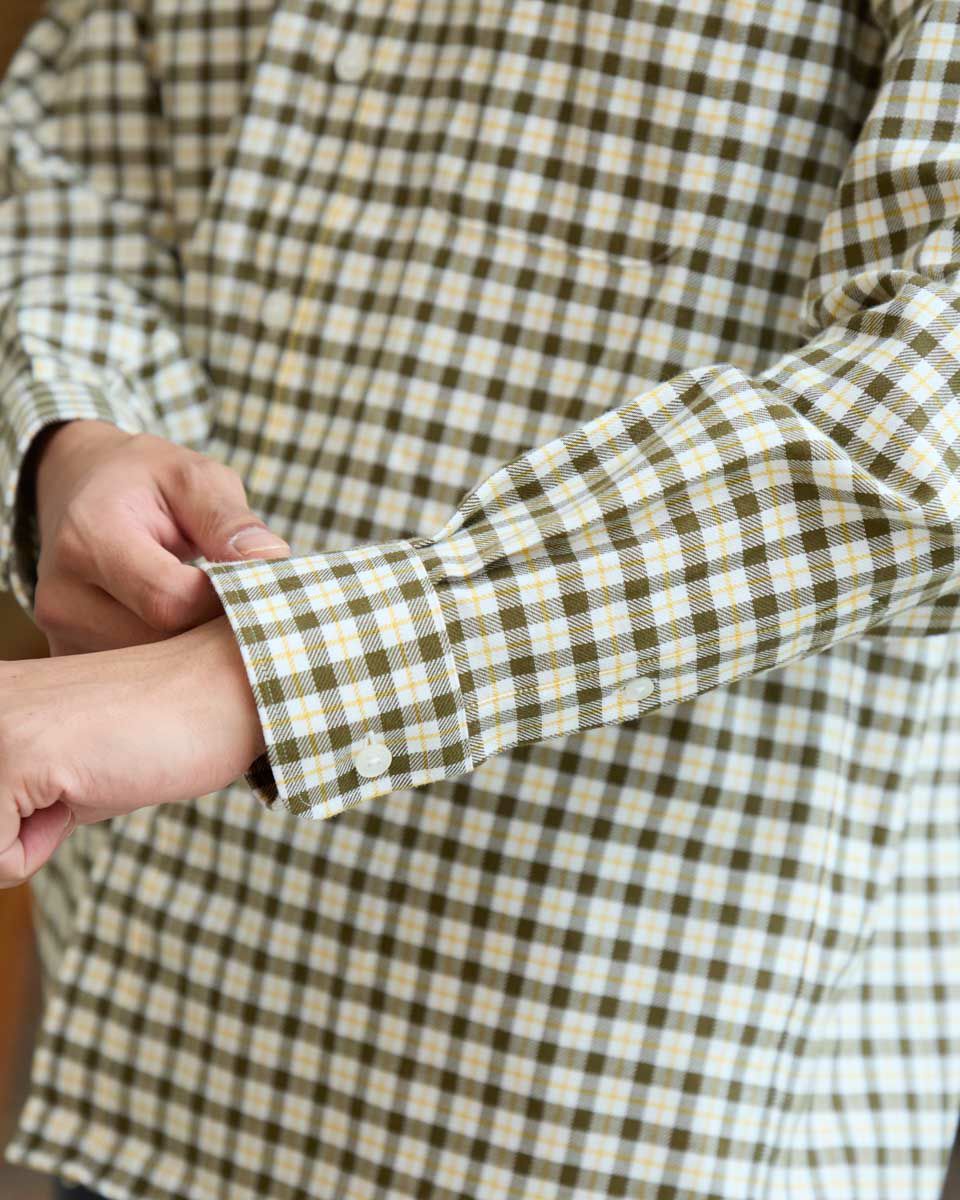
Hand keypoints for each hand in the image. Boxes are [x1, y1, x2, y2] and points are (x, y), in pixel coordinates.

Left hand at [0, 616, 264, 886]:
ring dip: (32, 839)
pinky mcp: (17, 752)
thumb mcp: (60, 768)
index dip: (22, 819)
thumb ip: (14, 803)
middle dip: (20, 832)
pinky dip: (48, 844)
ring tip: (92, 776)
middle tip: (88, 774)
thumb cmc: (161, 733)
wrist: (237, 688)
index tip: (82, 763)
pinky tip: (99, 781)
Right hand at [32, 419, 289, 654]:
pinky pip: (134, 680)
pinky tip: (186, 630)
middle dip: (212, 629)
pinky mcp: (67, 656)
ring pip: (152, 671)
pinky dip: (171, 664)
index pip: (171, 600)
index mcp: (88, 538)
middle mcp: (61, 595)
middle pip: (161, 643)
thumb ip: (230, 520)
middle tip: (245, 601)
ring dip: (194, 650)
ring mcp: (59, 633)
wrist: (84, 489)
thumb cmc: (148, 482)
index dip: (225, 599)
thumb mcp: (195, 479)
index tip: (254, 583)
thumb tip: (272, 560)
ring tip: (210, 610)